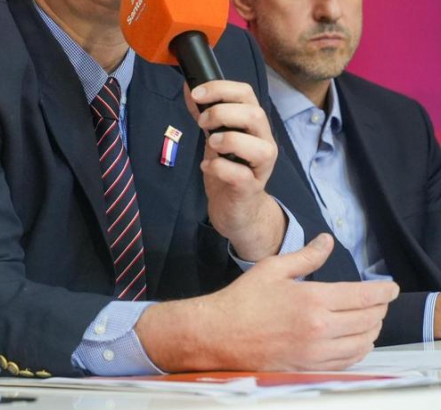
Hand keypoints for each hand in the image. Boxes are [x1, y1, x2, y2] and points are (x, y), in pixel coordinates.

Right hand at [138, 234, 398, 371]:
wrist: (219, 334)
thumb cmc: (242, 300)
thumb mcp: (272, 268)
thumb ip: (306, 256)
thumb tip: (327, 241)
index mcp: (313, 300)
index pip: (365, 296)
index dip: (383, 291)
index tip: (389, 287)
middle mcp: (321, 328)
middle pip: (369, 319)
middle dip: (379, 308)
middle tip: (377, 301)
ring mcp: (317, 351)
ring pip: (364, 342)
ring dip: (372, 329)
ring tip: (368, 319)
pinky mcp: (311, 366)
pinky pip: (349, 360)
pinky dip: (360, 349)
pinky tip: (356, 340)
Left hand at [186, 80, 282, 259]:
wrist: (236, 208)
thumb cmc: (228, 168)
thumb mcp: (215, 136)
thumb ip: (206, 114)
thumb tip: (189, 88)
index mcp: (253, 125)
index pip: (247, 93)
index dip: (220, 88)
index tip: (196, 94)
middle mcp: (264, 142)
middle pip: (255, 114)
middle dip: (222, 113)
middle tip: (202, 123)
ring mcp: (261, 167)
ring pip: (258, 147)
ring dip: (228, 140)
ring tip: (210, 145)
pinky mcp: (250, 188)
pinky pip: (240, 175)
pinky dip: (219, 168)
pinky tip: (207, 167)